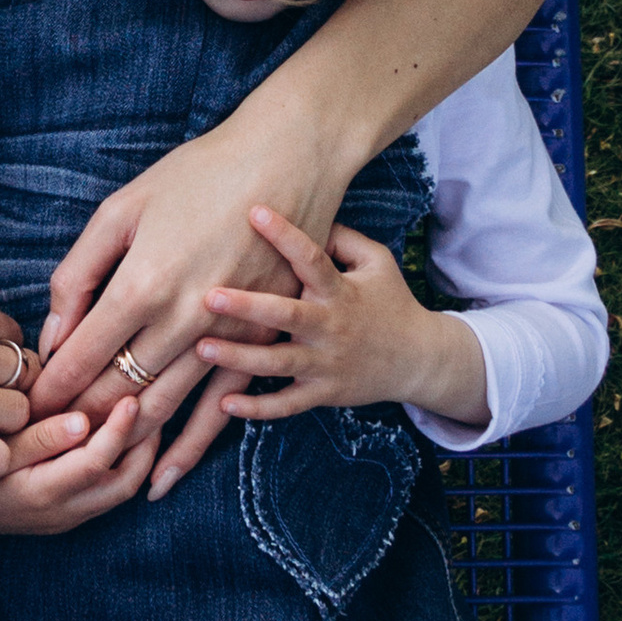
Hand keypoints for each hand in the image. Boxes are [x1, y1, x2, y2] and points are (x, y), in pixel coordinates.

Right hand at [0, 393, 157, 535]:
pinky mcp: (68, 513)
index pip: (96, 464)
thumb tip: (84, 420)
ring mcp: (67, 517)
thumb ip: (37, 437)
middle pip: (123, 484)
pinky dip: (123, 461)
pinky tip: (123, 430)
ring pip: (120, 489)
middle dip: (145, 444)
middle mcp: (61, 513)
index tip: (131, 395)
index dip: (118, 430)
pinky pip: (107, 489)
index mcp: (40, 495)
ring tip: (146, 412)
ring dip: (139, 453)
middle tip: (154, 401)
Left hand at [28, 89, 359, 495]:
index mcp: (141, 284)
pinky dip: (187, 448)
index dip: (49, 390)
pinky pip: (218, 411)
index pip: (81, 359)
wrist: (284, 163)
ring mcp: (225, 339)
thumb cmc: (196, 176)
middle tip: (46, 443)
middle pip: (117, 392)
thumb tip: (54, 333)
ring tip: (88, 462)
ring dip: (122, 439)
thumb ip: (79, 274)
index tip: (26, 410)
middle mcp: (183, 321)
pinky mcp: (258, 344)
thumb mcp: (122, 209)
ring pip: (163, 409)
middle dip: (77, 421)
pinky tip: (161, 475)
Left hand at [196, 211, 488, 432]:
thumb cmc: (391, 301)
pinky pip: (287, 405)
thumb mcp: (377, 261)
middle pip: (286, 316)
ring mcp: (326, 364)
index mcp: (341, 291)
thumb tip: (308, 212)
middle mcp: (331, 328)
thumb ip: (343, 237)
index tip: (254, 211)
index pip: (312, 259)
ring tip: (201, 348)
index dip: (285, 235)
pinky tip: (224, 403)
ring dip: (239, 358)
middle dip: (246, 307)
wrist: (420, 360)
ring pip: (278, 364)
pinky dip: (257, 409)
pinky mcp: (323, 393)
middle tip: (209, 296)